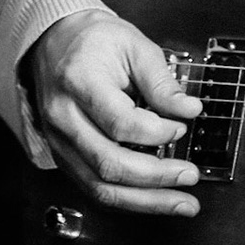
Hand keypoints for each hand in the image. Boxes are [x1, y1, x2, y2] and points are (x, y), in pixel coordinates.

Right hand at [24, 9, 204, 215]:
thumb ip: (162, 81)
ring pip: (99, 187)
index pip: (120, 122)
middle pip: (109, 163)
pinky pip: (94, 189)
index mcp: (79, 82)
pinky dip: (128, 200)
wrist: (55, 43)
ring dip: (145, 201)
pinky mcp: (63, 157)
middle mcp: (63, 117)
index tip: (181, 126)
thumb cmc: (95, 41)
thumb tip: (189, 110)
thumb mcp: (134, 45)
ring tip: (181, 203)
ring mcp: (59, 142)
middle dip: (156, 177)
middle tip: (190, 175)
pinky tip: (155, 200)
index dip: (157, 131)